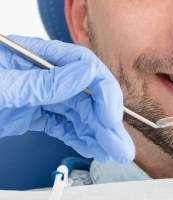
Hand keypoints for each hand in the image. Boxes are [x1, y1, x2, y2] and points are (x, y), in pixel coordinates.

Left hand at [0, 35, 133, 162]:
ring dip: (98, 135)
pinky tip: (93, 147)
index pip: (83, 66)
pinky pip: (62, 126)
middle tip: (121, 144)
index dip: (103, 91)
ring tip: (114, 152)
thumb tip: (86, 74)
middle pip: (86, 95)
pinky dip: (79, 138)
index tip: (112, 116)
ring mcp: (36, 94)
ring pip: (78, 115)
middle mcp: (39, 74)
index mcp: (33, 55)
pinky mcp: (31, 113)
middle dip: (106, 123)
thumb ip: (44, 81)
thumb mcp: (4, 85)